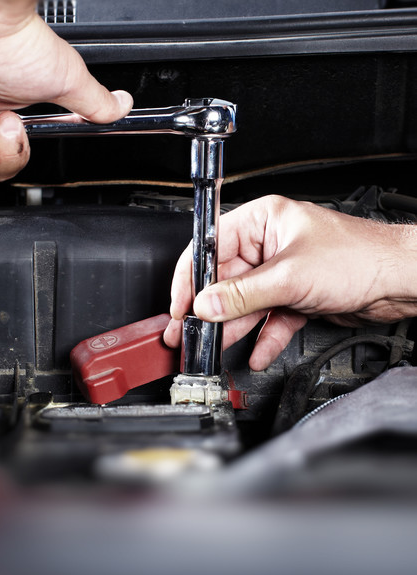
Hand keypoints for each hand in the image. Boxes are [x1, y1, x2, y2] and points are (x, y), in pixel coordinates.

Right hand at [164, 195, 416, 369]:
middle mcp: (269, 244)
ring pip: (246, 303)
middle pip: (226, 280)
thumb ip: (243, 294)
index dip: (191, 277)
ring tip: (214, 348)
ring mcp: (282, 272)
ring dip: (233, 328)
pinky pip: (270, 318)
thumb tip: (207, 304)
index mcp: (262, 221)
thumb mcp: (290, 276)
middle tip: (190, 333)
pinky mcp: (296, 295)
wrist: (401, 281)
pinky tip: (256, 353)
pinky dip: (264, 337)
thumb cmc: (360, 257)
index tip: (180, 304)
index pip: (211, 246)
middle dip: (211, 310)